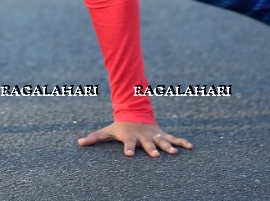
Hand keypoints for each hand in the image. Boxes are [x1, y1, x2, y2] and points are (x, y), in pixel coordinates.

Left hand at [77, 120, 192, 157]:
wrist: (135, 113)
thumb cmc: (120, 127)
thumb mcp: (107, 131)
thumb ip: (94, 138)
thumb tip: (79, 143)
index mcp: (130, 136)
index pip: (128, 143)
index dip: (128, 148)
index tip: (128, 154)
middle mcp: (143, 136)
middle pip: (147, 143)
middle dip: (151, 148)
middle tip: (156, 155)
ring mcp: (153, 134)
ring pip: (162, 140)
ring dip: (168, 145)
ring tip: (174, 152)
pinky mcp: (162, 134)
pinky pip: (173, 138)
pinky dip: (182, 142)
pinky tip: (190, 147)